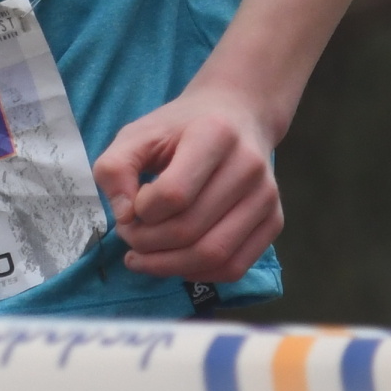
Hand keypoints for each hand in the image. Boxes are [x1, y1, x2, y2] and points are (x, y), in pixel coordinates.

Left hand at [92, 85, 282, 284]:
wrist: (236, 116)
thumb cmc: (181, 128)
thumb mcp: (138, 134)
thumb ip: (116, 169)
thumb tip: (125, 217)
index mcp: (214, 134)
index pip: (174, 194)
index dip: (142, 211)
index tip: (131, 207)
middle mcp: (248, 166)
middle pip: (190, 229)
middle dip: (148, 244)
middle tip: (129, 237)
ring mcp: (266, 196)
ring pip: (213, 254)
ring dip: (168, 266)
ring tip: (143, 257)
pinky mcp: (274, 220)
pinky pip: (235, 267)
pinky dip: (199, 274)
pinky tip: (175, 262)